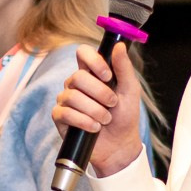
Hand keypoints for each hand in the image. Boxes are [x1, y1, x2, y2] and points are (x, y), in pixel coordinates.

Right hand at [56, 41, 145, 176]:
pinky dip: (83, 121)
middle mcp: (76, 84)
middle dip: (99, 93)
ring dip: (95, 110)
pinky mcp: (60, 117)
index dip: (93, 61)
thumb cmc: (125, 116)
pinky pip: (65, 113)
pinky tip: (94, 128)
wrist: (119, 144)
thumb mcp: (130, 90)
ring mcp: (66, 100)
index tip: (107, 75)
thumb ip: (124, 68)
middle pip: (78, 77)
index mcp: (92, 73)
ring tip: (105, 119)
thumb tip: (119, 45)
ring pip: (72, 97)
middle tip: (112, 104)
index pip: (82, 53)